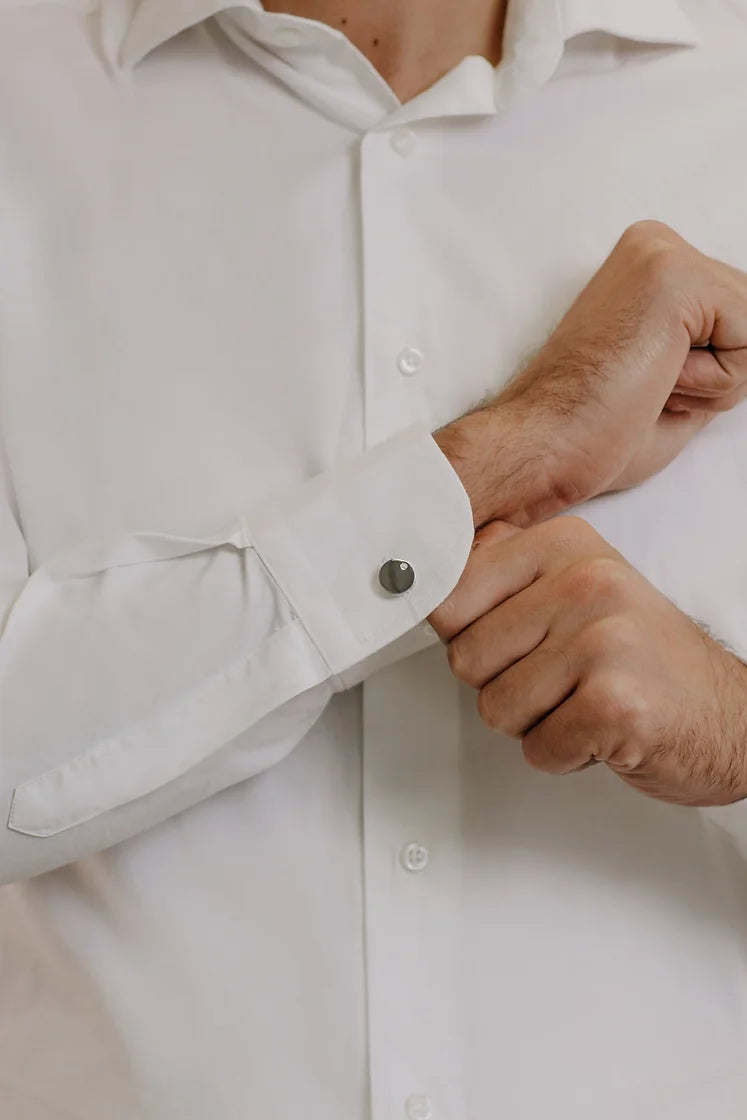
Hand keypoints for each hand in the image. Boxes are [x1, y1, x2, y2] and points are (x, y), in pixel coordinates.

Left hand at [429, 518, 746, 806]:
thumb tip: (435, 563)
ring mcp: (602, 640)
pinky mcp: (614, 704)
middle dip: (503, 685)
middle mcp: (585, 582)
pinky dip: (565, 755)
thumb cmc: (646, 658)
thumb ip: (509, 567)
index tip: (505, 644)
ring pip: (496, 708)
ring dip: (535, 724)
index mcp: (565, 544)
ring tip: (583, 702)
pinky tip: (602, 731)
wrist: (731, 716)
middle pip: (465, 657)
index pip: (450, 593)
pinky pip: (538, 748)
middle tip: (560, 680)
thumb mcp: (580, 585)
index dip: (466, 635)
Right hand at [436, 221, 746, 527]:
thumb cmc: (593, 431)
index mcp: (648, 261)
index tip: (639, 385)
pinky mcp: (676, 278)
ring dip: (712, 382)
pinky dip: (712, 384)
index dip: (706, 372)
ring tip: (645, 387)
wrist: (543, 447)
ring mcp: (663, 254)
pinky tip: (653, 383)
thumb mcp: (678, 379)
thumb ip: (720, 349)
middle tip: (643, 390)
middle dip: (716, 374)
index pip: (735, 316)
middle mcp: (654, 243)